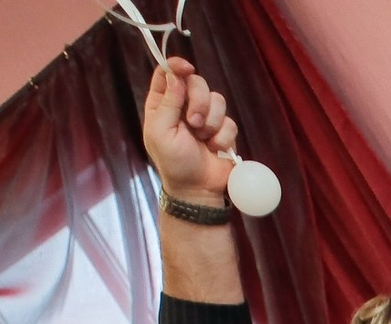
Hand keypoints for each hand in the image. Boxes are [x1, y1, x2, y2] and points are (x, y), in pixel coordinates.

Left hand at [141, 57, 235, 203]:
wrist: (198, 189)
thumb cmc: (173, 163)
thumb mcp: (161, 132)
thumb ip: (167, 102)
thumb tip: (176, 76)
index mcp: (162, 104)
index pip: (168, 73)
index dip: (177, 66)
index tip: (186, 68)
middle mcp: (183, 107)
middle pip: (196, 81)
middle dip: (199, 100)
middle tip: (194, 122)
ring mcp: (205, 118)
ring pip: (216, 99)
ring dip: (211, 121)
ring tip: (203, 139)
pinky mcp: (223, 130)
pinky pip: (229, 120)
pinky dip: (223, 136)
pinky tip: (214, 148)